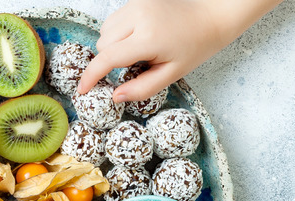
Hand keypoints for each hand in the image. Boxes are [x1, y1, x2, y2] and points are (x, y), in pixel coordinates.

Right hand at [78, 0, 281, 101]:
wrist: (212, 16)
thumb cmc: (195, 47)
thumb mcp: (172, 74)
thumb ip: (142, 88)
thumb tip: (115, 97)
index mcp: (149, 39)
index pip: (108, 58)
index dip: (91, 76)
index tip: (82, 90)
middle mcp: (139, 17)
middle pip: (103, 45)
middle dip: (110, 60)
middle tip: (134, 66)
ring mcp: (137, 5)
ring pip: (105, 31)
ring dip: (113, 46)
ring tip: (137, 50)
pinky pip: (114, 20)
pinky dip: (118, 32)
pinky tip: (138, 37)